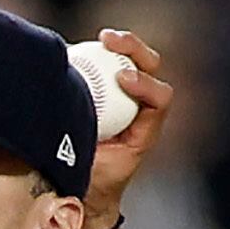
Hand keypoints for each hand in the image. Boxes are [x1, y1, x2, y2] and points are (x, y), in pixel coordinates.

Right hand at [81, 28, 178, 225]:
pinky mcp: (99, 86)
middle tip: (111, 43)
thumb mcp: (89, 170)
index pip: (161, 99)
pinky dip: (93, 51)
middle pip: (150, 68)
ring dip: (121, 44)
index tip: (122, 80)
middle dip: (135, 51)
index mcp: (144, 128)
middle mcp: (136, 108)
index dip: (146, 86)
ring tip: (104, 39)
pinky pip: (102, 62)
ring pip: (130, 60)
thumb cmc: (92, 182)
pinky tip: (76, 47)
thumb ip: (84, 150)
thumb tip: (68, 128)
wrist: (83, 189)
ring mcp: (119, 95)